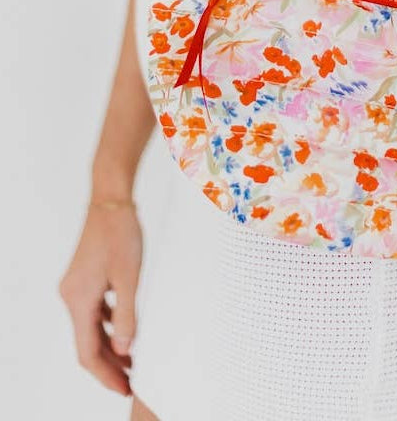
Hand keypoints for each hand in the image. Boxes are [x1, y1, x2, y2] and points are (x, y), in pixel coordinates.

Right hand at [59, 201, 141, 396]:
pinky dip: (108, 325)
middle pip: (87, 342)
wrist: (111, 200)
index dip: (105, 374)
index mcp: (78, 300)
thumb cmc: (121, 234)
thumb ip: (126, 316)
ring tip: (133, 361)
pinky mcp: (84, 277)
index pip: (87, 352)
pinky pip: (93, 311)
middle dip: (109, 364)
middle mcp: (71, 296)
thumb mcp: (129, 278)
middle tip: (132, 381)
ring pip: (90, 327)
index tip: (124, 388)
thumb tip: (125, 349)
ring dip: (110, 346)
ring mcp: (76, 286)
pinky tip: (126, 330)